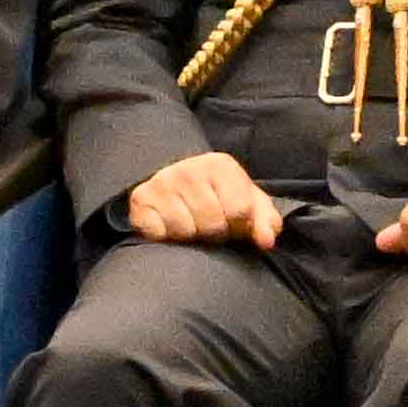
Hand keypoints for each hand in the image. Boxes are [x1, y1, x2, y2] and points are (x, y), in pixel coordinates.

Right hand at [122, 151, 283, 246]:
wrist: (175, 183)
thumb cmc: (218, 196)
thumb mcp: (248, 202)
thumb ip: (265, 221)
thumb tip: (267, 241)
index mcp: (220, 165)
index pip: (239, 211)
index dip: (239, 226)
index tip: (233, 222)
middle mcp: (188, 169)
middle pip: (212, 224)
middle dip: (216, 234)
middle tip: (211, 227)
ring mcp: (162, 183)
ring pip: (186, 231)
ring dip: (192, 237)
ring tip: (193, 226)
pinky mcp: (140, 200)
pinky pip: (159, 234)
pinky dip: (167, 238)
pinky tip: (171, 226)